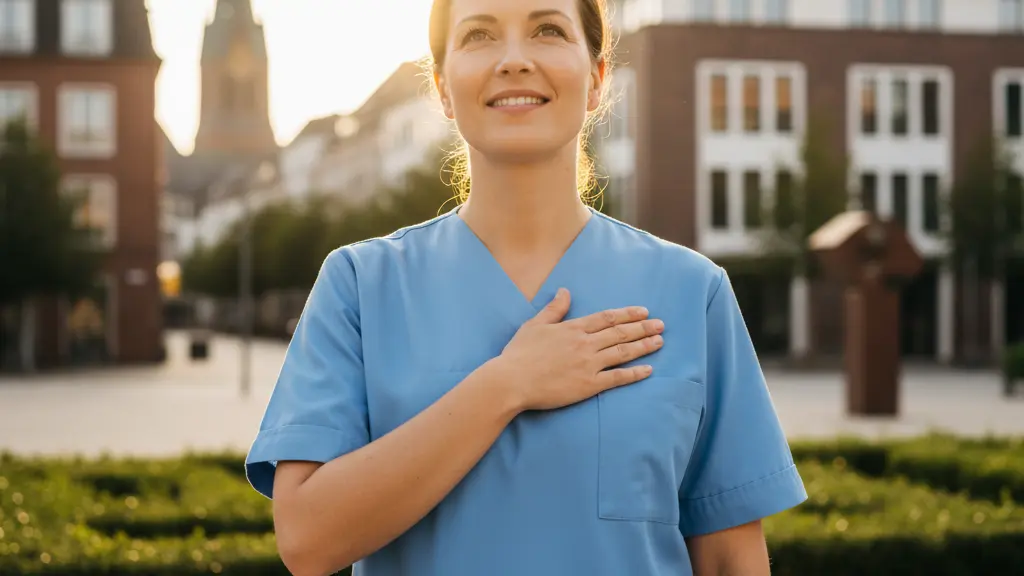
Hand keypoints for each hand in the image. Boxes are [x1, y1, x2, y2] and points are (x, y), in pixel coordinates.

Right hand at [494, 288, 663, 411]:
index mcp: (573, 328)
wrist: (511, 381)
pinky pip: (617, 378)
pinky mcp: (588, 385)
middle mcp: (585, 344)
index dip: (627, 314)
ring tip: (660, 342)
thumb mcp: (534, 325)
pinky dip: (634, 373)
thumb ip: (554, 309)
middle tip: (661, 325)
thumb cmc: (519, 354)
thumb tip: (565, 291)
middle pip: (620, 332)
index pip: (607, 318)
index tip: (643, 312)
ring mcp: (588, 364)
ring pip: (623, 352)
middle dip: (643, 328)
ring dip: (643, 346)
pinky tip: (648, 369)